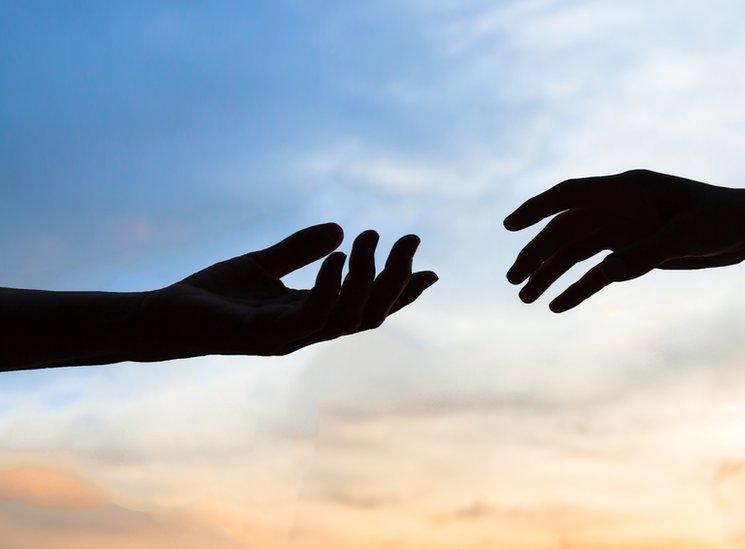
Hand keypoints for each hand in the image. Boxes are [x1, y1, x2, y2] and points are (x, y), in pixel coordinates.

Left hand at [134, 223, 437, 360]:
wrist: (160, 318)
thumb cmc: (209, 297)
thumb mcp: (261, 264)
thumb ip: (299, 249)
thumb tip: (341, 229)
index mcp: (311, 315)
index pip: (367, 308)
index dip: (400, 293)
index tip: (431, 270)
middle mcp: (308, 331)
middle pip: (371, 314)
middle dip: (396, 280)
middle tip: (410, 238)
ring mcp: (289, 337)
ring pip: (349, 316)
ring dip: (367, 277)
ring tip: (370, 237)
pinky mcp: (265, 335)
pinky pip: (311, 315)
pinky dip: (331, 286)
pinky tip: (339, 256)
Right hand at [504, 170, 744, 312]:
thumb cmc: (724, 220)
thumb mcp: (690, 235)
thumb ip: (648, 252)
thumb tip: (606, 273)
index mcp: (627, 189)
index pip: (571, 195)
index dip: (537, 208)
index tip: (509, 226)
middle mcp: (618, 208)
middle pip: (565, 229)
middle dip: (536, 253)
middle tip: (513, 280)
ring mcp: (624, 230)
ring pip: (575, 252)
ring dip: (549, 272)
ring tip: (523, 297)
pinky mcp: (633, 253)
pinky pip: (597, 273)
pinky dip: (577, 288)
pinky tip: (556, 306)